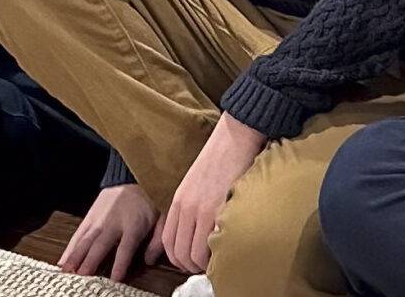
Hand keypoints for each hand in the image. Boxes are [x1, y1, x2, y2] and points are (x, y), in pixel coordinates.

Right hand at [59, 184, 161, 281]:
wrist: (129, 178)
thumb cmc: (146, 203)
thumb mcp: (161, 219)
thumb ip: (157, 241)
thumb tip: (149, 261)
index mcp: (133, 226)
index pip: (126, 248)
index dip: (120, 263)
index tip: (114, 278)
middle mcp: (113, 223)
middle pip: (100, 245)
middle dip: (90, 261)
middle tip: (82, 276)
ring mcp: (99, 220)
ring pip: (85, 240)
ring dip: (76, 255)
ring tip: (68, 270)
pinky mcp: (89, 217)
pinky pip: (78, 234)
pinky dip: (70, 248)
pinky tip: (63, 260)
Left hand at [161, 113, 265, 274]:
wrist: (236, 136)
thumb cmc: (221, 158)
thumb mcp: (196, 183)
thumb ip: (192, 207)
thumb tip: (196, 233)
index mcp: (178, 201)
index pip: (168, 243)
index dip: (180, 260)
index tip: (192, 263)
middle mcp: (185, 208)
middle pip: (179, 254)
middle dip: (192, 267)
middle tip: (207, 267)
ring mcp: (200, 210)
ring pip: (194, 255)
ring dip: (205, 264)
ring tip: (218, 261)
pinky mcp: (217, 209)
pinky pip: (211, 245)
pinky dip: (217, 255)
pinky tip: (226, 249)